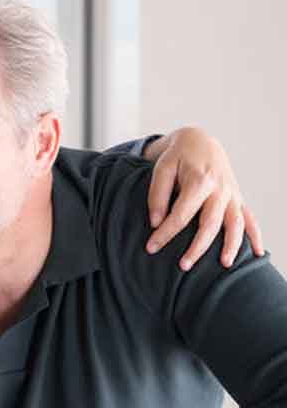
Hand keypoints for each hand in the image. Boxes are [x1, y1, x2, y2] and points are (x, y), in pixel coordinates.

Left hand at [143, 126, 264, 268]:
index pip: (181, 215)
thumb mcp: (161, 168)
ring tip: (224, 265)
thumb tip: (156, 222)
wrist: (200, 141)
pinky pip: (250, 219)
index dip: (165, 233)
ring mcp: (232, 194)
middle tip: (183, 267)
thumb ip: (157, 195)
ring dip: (231, 245)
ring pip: (235, 224)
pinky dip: (255, 236)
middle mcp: (220, 189)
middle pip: (210, 224)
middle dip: (197, 248)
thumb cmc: (177, 156)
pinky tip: (257, 253)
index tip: (151, 248)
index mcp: (200, 180)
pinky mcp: (237, 197)